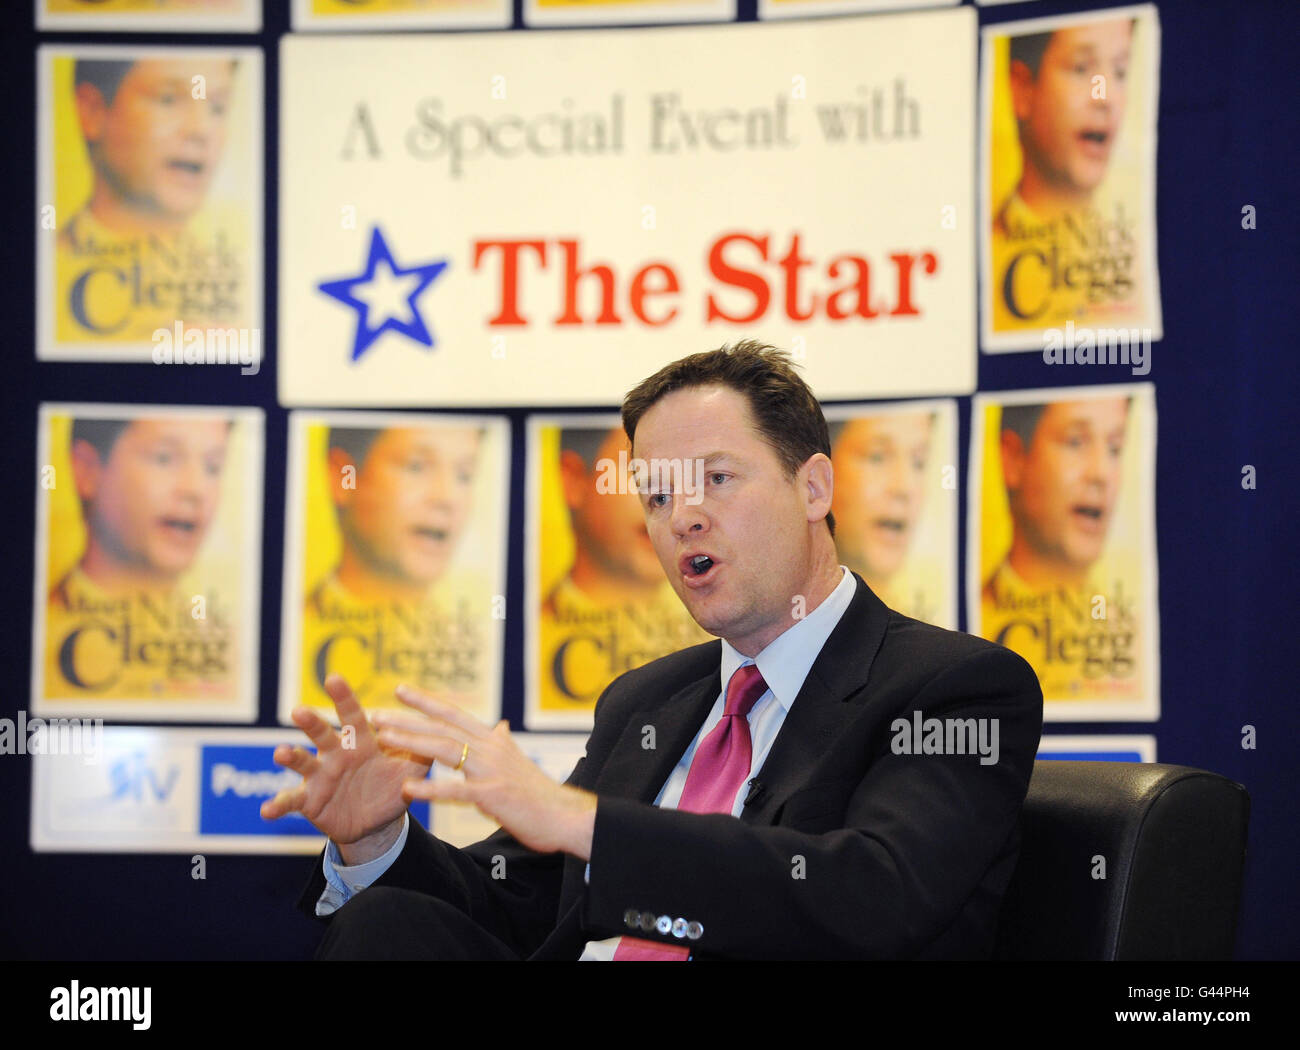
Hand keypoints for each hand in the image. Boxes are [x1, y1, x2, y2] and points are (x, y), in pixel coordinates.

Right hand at [261, 674, 430, 857]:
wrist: (376, 822)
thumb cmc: (391, 787)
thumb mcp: (411, 770)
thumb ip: (424, 749)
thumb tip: (442, 728)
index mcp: (360, 741)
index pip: (352, 714)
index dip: (344, 697)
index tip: (334, 678)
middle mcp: (335, 754)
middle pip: (322, 734)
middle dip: (311, 723)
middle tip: (299, 710)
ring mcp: (319, 776)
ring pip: (302, 763)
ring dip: (291, 757)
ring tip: (281, 753)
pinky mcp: (309, 801)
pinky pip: (290, 800)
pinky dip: (277, 805)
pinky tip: (265, 811)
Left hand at [373, 683, 597, 860]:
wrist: (565, 815)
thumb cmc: (539, 793)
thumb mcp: (518, 761)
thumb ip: (502, 742)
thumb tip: (499, 724)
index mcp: (494, 739)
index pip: (454, 714)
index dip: (426, 701)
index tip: (400, 690)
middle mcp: (491, 748)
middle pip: (442, 727)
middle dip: (406, 718)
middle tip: (375, 712)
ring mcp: (491, 770)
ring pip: (445, 749)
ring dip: (411, 742)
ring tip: (383, 737)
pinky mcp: (493, 794)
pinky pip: (455, 791)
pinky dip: (430, 789)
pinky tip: (407, 788)